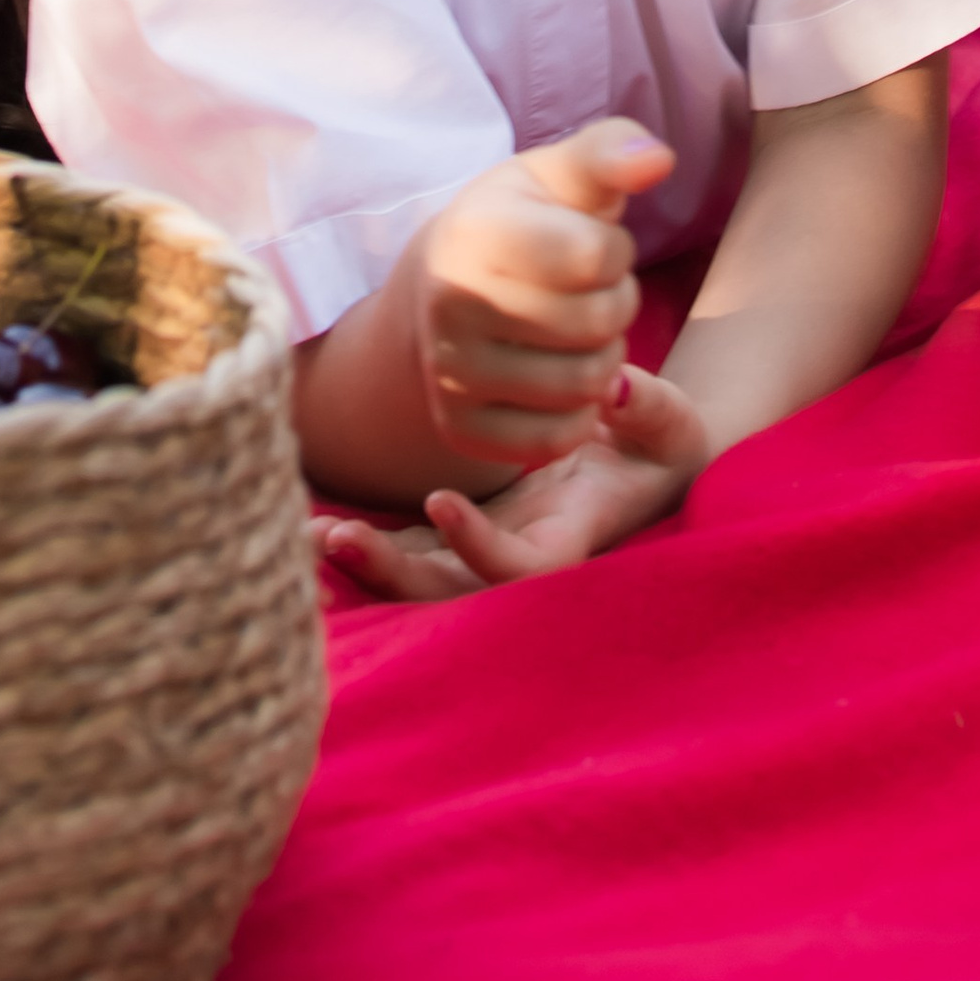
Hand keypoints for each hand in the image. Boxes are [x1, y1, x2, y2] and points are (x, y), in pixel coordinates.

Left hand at [315, 365, 708, 600]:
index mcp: (573, 537)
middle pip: (453, 593)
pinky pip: (415, 548)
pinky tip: (319, 528)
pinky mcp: (472, 526)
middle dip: (393, 575)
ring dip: (368, 566)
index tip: (440, 499)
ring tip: (310, 537)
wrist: (650, 458)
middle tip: (337, 539)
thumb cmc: (664, 440)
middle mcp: (526, 555)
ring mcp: (493, 545)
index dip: (478, 547)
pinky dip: (371, 544)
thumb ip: (648, 405)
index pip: (520, 567)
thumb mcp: (669, 420)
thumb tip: (617, 387)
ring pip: (424, 579)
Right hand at [412, 116, 674, 466]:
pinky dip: (579, 414)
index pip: (595, 256)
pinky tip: (566, 377)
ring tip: (583, 331)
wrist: (446, 284)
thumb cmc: (524, 219)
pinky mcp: (457, 427)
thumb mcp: (562, 173)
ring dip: (605, 358)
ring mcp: (448, 371)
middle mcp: (450, 301)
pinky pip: (553, 440)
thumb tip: (658, 160)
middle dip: (617, 304)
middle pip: (595, 323)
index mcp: (477, 228)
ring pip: (582, 386)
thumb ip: (613, 153)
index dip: (617, 251)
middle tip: (595, 292)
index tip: (598, 246)